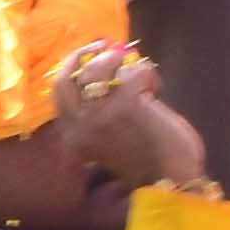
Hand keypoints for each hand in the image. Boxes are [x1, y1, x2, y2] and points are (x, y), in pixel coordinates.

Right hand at [53, 49, 207, 192]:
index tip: (89, 54)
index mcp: (73, 134)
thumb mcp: (110, 138)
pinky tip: (155, 86)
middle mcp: (79, 124)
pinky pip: (129, 72)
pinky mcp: (126, 105)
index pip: (58, 89)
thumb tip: (108, 71)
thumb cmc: (146, 160)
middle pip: (68, 75)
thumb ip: (102, 110)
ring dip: (119, 61)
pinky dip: (144, 72)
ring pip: (97, 68)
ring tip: (138, 71)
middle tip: (108, 47)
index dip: (72, 65)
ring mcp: (100, 114)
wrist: (171, 182)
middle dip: (86, 54)